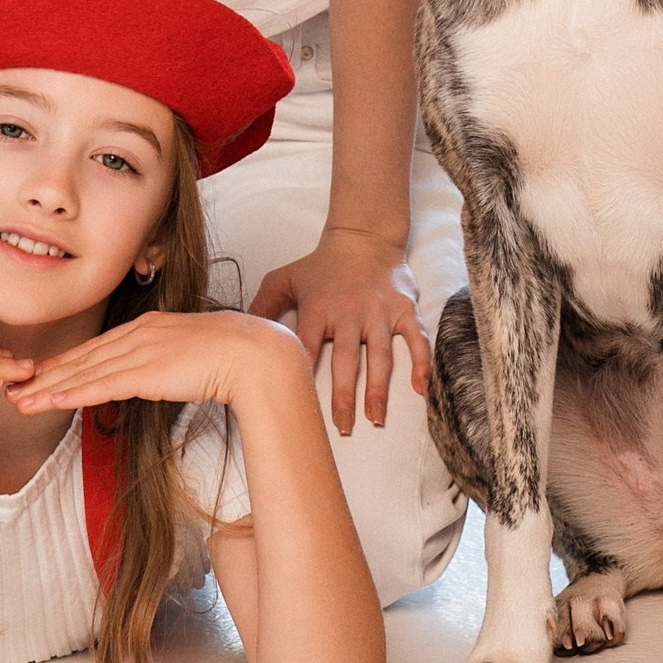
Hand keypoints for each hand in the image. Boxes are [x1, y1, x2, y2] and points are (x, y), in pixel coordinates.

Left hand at [12, 307, 308, 419]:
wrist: (252, 353)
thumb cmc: (232, 355)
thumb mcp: (189, 353)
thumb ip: (166, 361)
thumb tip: (156, 375)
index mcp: (148, 327)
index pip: (97, 348)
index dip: (66, 362)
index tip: (40, 374)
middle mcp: (138, 334)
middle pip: (82, 358)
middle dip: (46, 375)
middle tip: (13, 388)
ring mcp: (140, 351)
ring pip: (84, 372)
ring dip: (48, 389)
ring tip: (19, 402)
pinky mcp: (145, 371)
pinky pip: (100, 384)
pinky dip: (72, 393)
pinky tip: (51, 400)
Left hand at [249, 225, 428, 433]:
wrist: (363, 235)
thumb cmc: (321, 264)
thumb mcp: (284, 278)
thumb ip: (263, 307)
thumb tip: (241, 334)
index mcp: (318, 309)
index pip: (307, 348)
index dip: (303, 376)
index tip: (300, 405)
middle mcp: (349, 313)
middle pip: (346, 360)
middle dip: (344, 396)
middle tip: (343, 427)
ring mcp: (379, 312)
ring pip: (380, 356)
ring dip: (378, 389)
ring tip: (375, 418)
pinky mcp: (404, 309)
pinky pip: (416, 338)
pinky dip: (421, 363)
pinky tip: (420, 388)